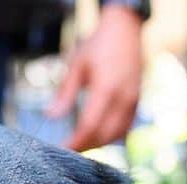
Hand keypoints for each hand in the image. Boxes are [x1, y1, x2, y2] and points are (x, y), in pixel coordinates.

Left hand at [47, 5, 143, 151]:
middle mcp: (123, 98)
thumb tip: (50, 116)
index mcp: (106, 89)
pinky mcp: (136, 103)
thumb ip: (65, 93)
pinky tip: (97, 137)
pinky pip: (124, 129)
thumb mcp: (77, 65)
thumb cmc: (99, 45)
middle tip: (69, 150)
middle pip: (103, 135)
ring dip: (98, 144)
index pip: (90, 126)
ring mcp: (132, 101)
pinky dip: (110, 137)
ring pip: (116, 135)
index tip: (63, 148)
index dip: (76, 141)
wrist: (125, 29)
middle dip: (85, 146)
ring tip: (81, 145)